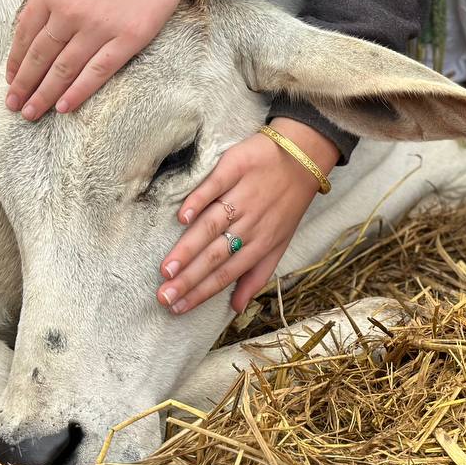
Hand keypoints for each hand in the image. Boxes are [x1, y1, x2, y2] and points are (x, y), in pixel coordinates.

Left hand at [5, 0, 213, 119]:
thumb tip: (29, 23)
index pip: (24, 35)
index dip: (15, 62)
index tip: (11, 80)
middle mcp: (70, 10)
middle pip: (39, 57)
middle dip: (23, 85)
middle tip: (14, 106)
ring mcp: (99, 26)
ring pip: (64, 69)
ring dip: (44, 95)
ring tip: (32, 114)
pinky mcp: (128, 38)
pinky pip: (97, 72)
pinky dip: (77, 92)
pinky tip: (64, 107)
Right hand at [158, 118, 339, 314]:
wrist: (302, 156)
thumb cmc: (287, 203)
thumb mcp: (280, 242)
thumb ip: (257, 274)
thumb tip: (237, 308)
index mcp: (261, 243)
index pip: (227, 273)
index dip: (201, 292)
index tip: (176, 307)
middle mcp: (251, 223)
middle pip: (216, 254)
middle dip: (188, 278)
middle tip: (163, 296)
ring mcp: (243, 195)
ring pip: (212, 225)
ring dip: (189, 248)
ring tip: (167, 268)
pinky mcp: (236, 167)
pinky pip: (215, 186)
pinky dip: (199, 201)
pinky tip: (182, 217)